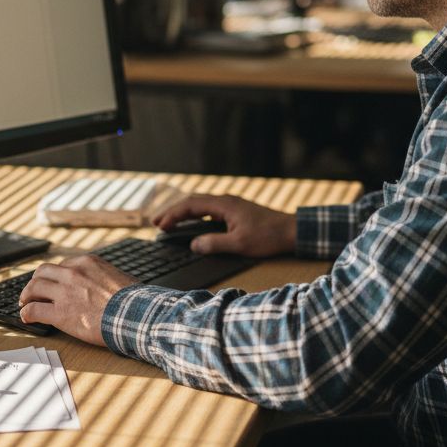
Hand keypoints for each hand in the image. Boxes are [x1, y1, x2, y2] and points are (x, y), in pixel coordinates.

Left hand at [19, 256, 137, 345]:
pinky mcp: (60, 313)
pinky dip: (27, 313)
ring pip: (34, 287)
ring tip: (24, 303)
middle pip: (42, 272)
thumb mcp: (119, 277)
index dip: (54, 276)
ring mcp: (65, 292)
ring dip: (26, 295)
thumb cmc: (133, 300)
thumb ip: (105, 277)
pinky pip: (34, 309)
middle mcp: (72, 273)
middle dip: (35, 281)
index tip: (52, 284)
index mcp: (87, 262)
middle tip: (32, 292)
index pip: (62, 266)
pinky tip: (26, 317)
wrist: (134, 315)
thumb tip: (108, 284)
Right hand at [152, 194, 295, 256]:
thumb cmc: (268, 237)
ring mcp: (231, 206)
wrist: (292, 231)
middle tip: (155, 223)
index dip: (172, 215)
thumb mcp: (239, 244)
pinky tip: (192, 225)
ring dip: (183, 213)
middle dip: (172, 212)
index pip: (191, 205)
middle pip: (192, 202)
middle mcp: (225, 201)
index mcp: (224, 205)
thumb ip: (214, 244)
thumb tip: (194, 245)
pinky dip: (195, 217)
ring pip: (200, 205)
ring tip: (168, 223)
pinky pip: (209, 211)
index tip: (159, 226)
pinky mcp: (236, 212)